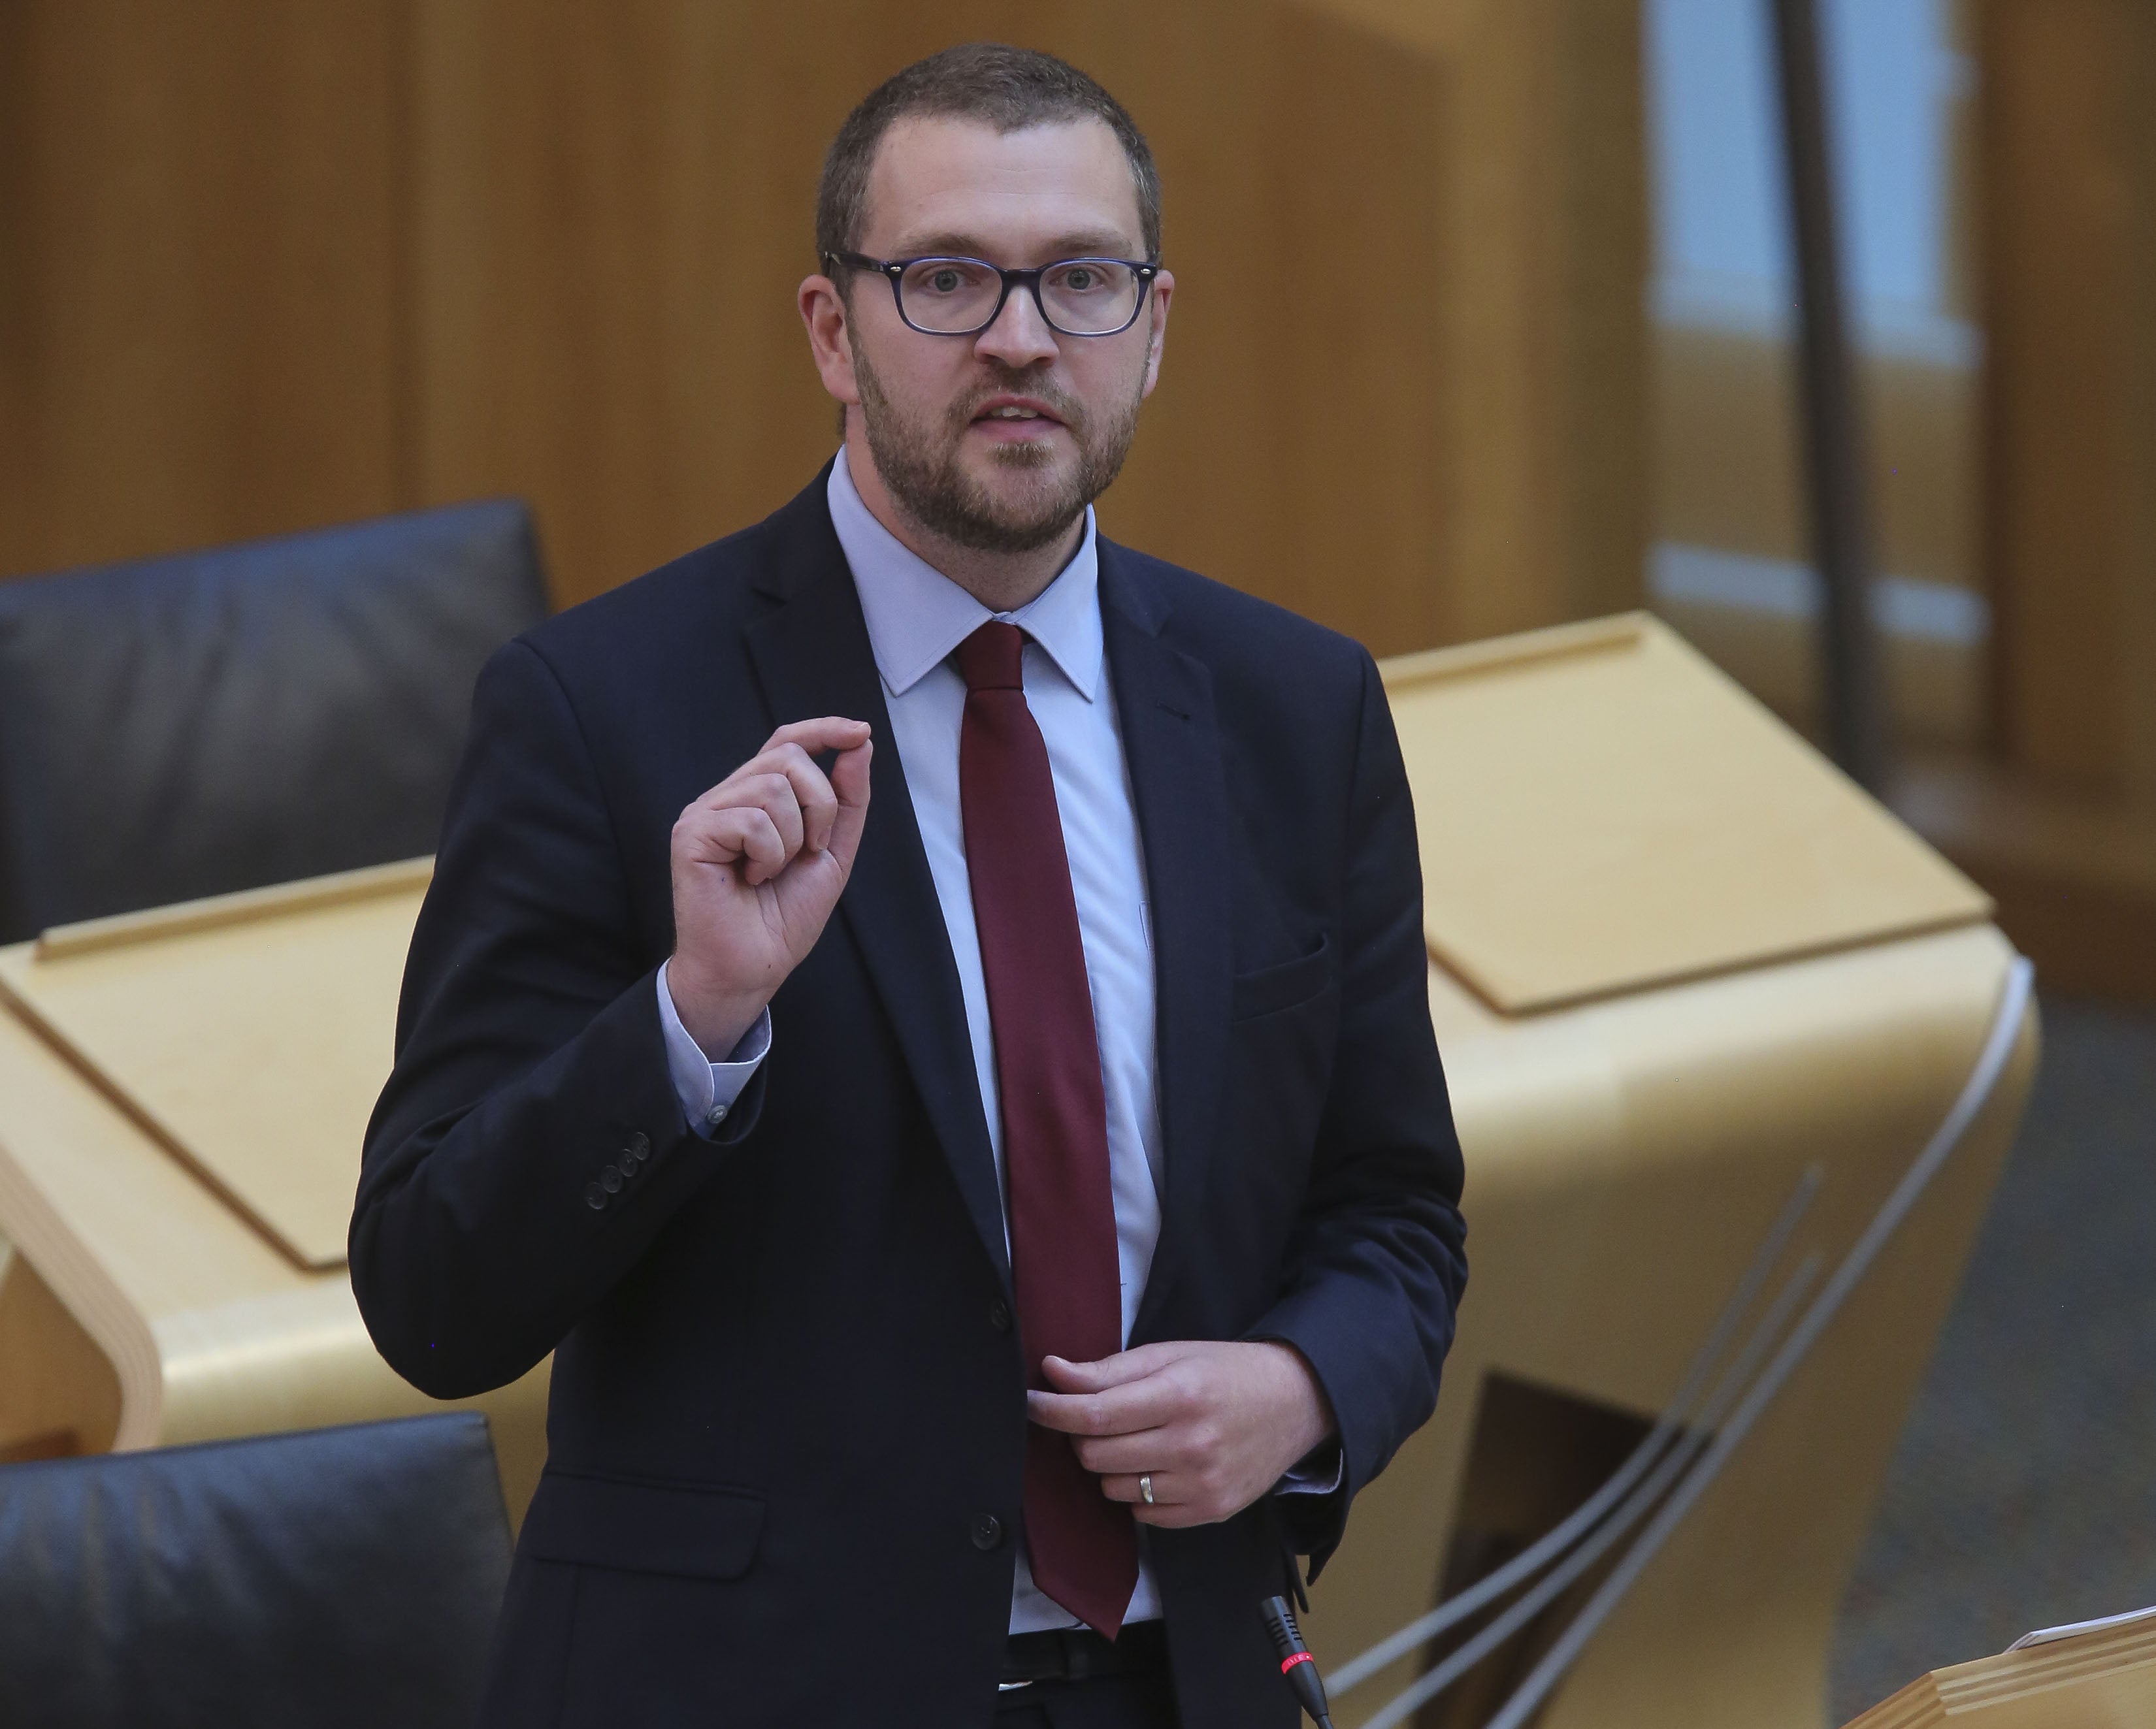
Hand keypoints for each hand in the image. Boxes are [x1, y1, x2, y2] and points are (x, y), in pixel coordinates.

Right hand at [667, 717, 871, 1055]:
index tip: (861, 732)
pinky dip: (769, 854)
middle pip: (788, 758)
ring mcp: (705, 812)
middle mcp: (727, 796)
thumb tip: (860, 744)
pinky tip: (752, 878)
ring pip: (772, 787)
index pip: (786, 741)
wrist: (753, 966)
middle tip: (809, 851)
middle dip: (821, 805)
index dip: (823, 729)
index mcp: (756, 797)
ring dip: (792, 838)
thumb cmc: (783, 916)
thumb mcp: (832, 852)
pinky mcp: (690, 834)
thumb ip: (847, 801)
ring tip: (773, 871)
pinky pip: (752, 820)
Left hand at [1025, 1340, 1336, 1527]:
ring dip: (1111, 1466)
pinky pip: (1142, 1515)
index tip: (1033, 1403)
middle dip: (1084, 1437)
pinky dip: (1138, 1493)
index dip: (1053, 1410)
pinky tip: (1160, 1465)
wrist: (1294, 1404)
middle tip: (1100, 1418)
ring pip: (1114, 1489)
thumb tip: (1053, 1373)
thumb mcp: (1170, 1356)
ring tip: (1138, 1440)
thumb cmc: (1226, 1372)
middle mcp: (1191, 1444)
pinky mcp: (1210, 1512)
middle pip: (1096, 1456)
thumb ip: (1110, 1370)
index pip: (1094, 1415)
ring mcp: (1202, 1484)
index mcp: (1179, 1395)